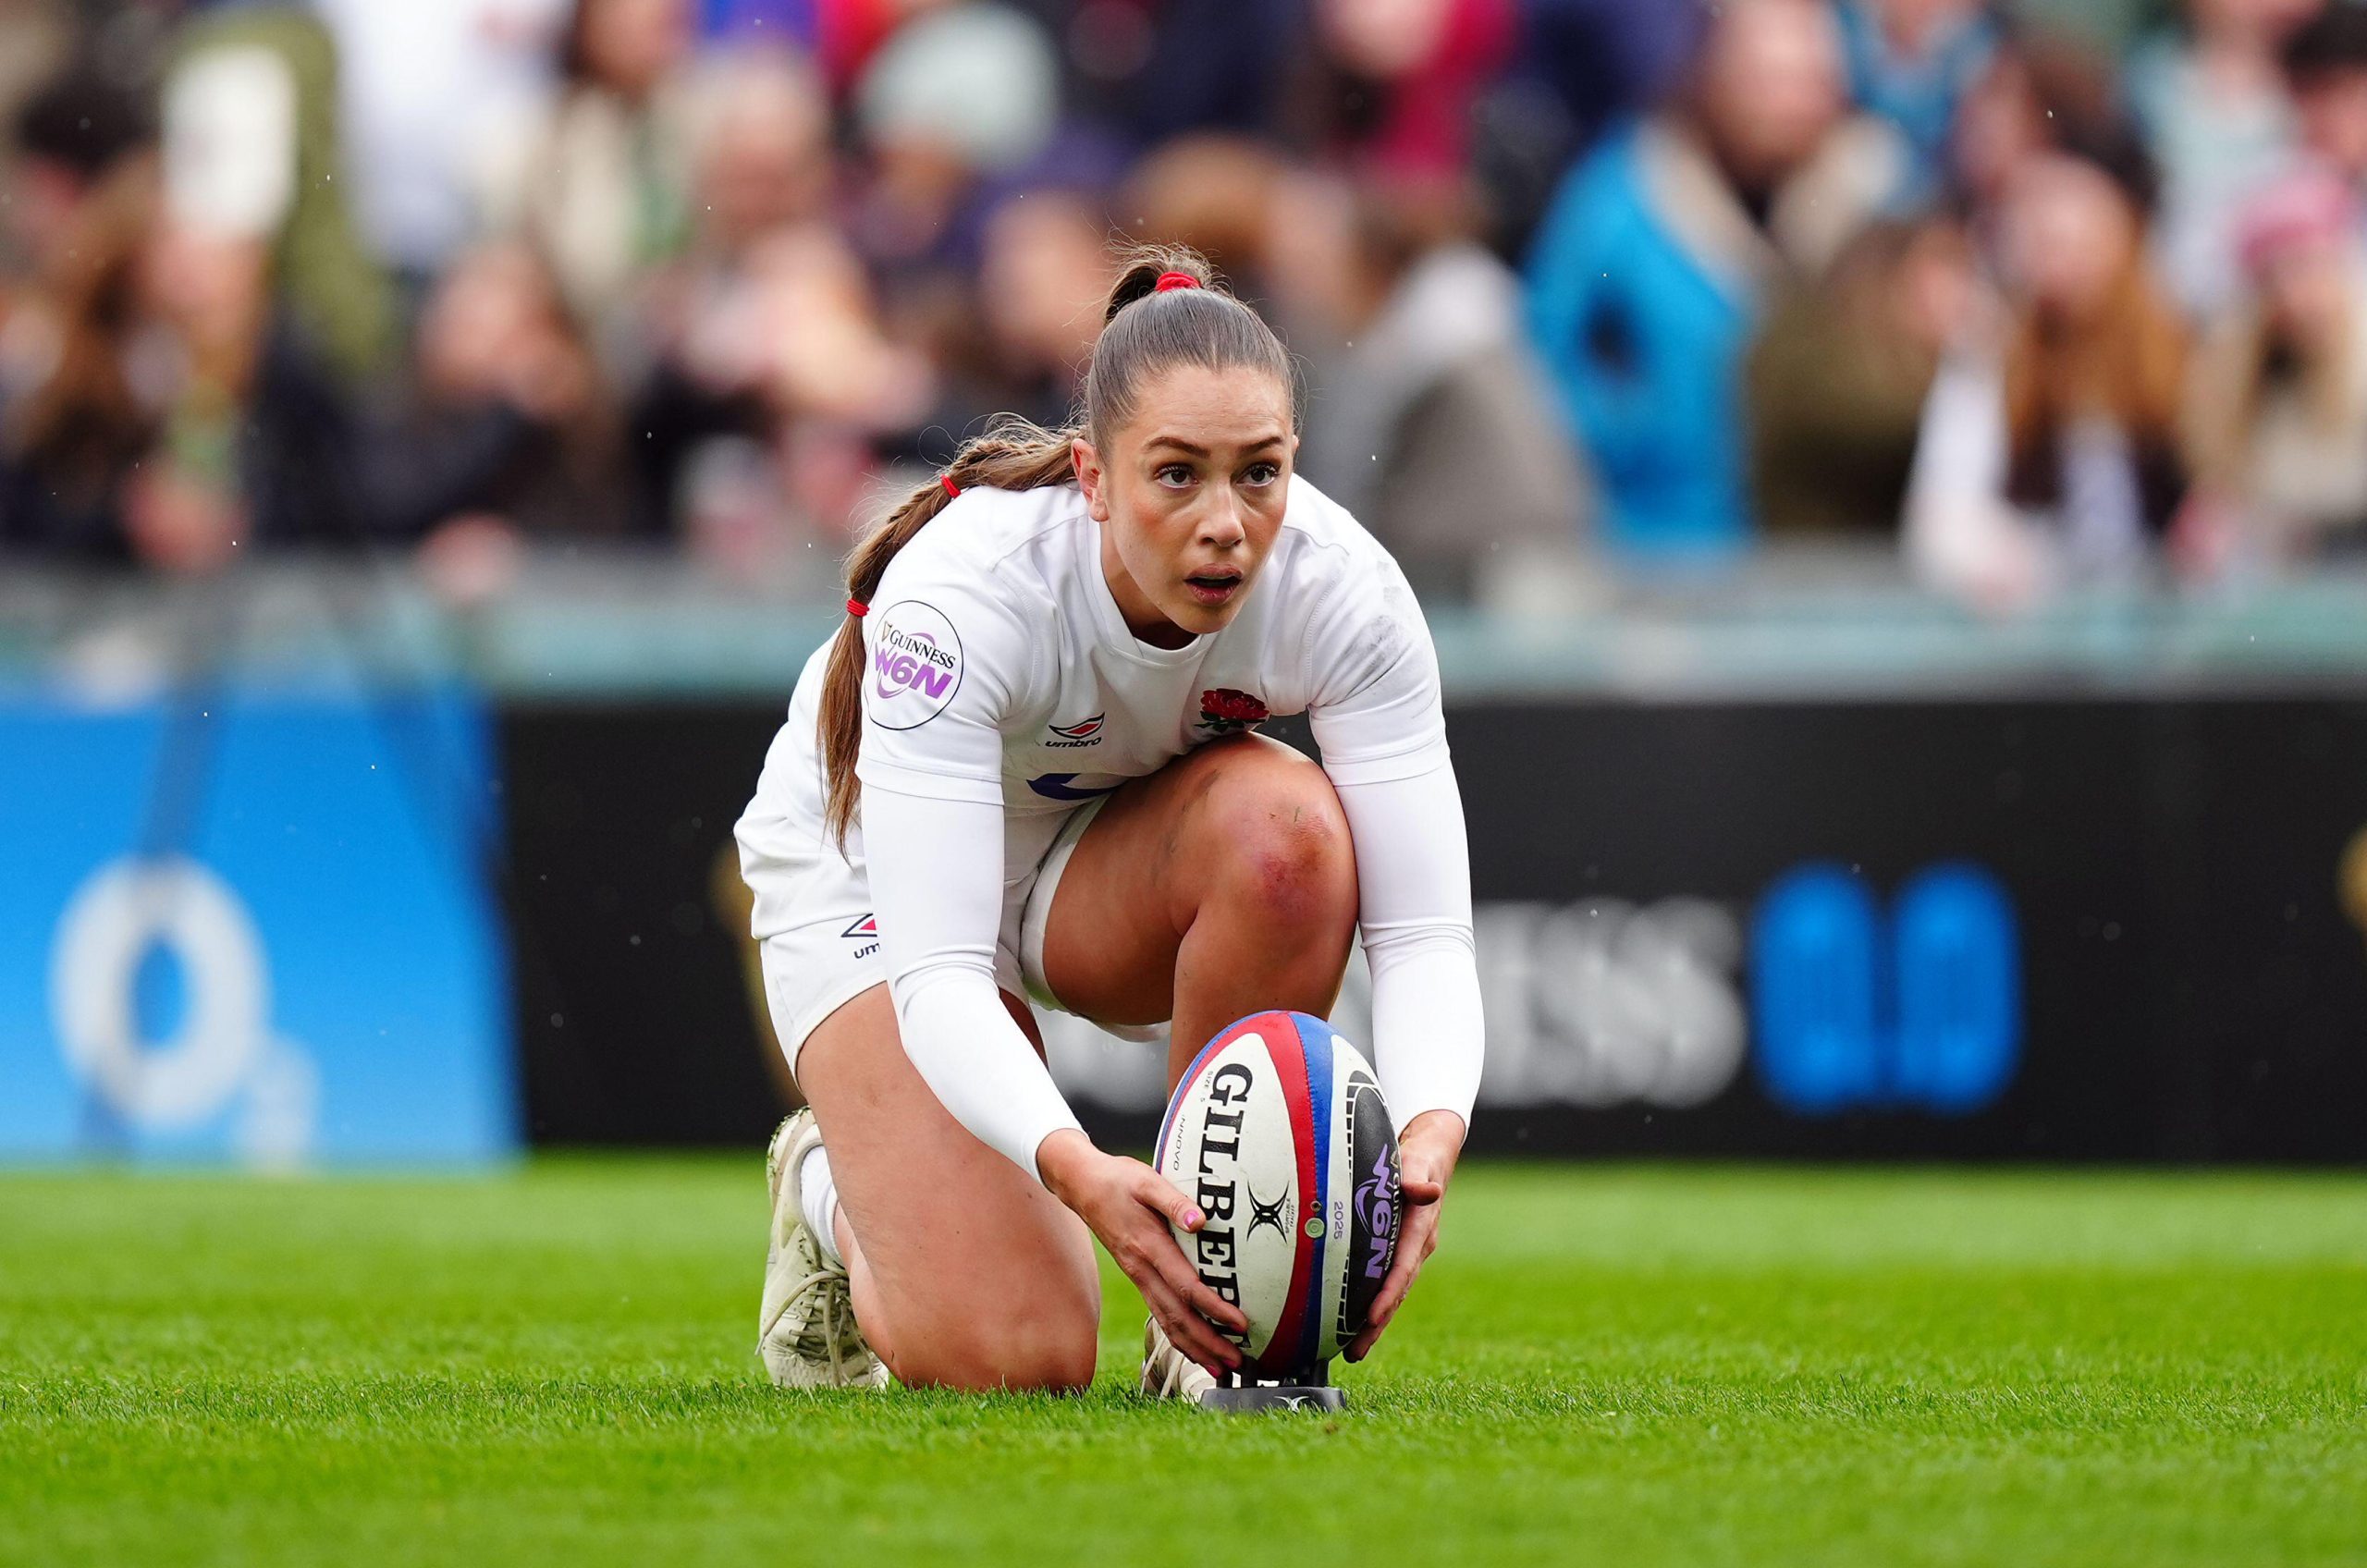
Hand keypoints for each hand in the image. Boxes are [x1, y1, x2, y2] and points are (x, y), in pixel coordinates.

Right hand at [1037, 1130, 1247, 1376]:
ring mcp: (1138, 1276)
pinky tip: (1194, 1348)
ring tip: (1221, 1368)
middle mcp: (1142, 1269)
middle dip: (1208, 1342)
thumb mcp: (1147, 1181)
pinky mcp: (1138, 1277)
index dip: (1214, 1307)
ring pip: (1166, 1321)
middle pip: (1177, 1316)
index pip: (1186, 1286)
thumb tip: (1201, 1221)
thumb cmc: (1120, 1180)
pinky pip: (1159, 1313)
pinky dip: (1178, 1336)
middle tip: (1237, 1361)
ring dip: (1195, 1347)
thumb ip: (1174, 1201)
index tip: (1239, 1323)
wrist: (1081, 1186)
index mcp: (1148, 1246)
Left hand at [1344, 1109, 1462, 1362]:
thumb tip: (1423, 1190)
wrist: (1431, 1154)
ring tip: (1353, 1352)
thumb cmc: (1419, 1156)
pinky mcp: (1398, 1251)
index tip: (1373, 1317)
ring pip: (1391, 1293)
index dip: (1389, 1292)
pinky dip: (1373, 1306)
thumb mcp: (1418, 1160)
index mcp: (1421, 1227)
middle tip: (1356, 1351)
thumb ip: (1416, 1176)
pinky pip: (1386, 1283)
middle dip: (1377, 1323)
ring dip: (1374, 1323)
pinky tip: (1354, 1325)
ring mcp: (1409, 1252)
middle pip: (1396, 1290)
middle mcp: (1418, 1246)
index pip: (1403, 1266)